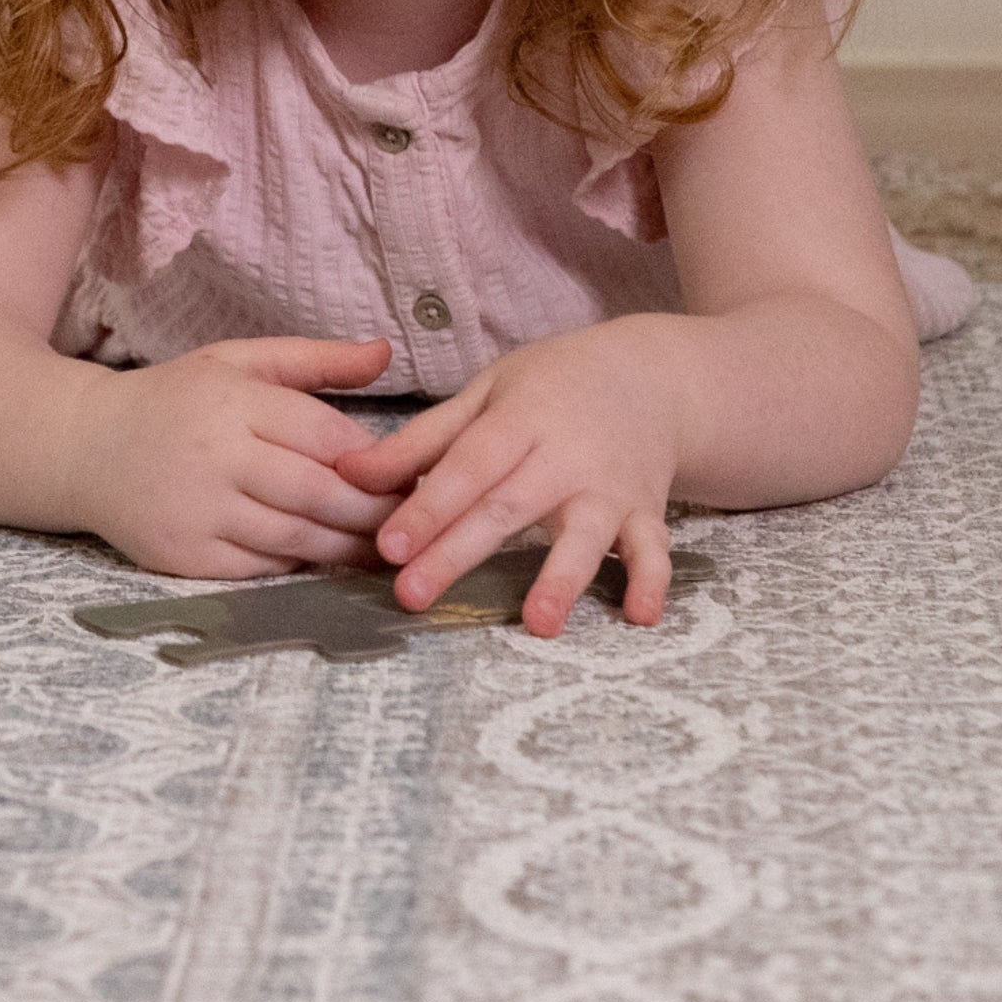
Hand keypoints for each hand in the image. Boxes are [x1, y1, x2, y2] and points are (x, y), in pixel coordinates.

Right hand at [76, 335, 396, 576]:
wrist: (83, 447)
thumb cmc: (173, 400)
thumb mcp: (236, 361)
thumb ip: (314, 360)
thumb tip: (387, 352)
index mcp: (232, 401)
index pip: (325, 437)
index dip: (377, 463)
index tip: (413, 475)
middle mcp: (214, 456)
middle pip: (318, 494)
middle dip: (374, 512)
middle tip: (415, 520)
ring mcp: (197, 511)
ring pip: (295, 538)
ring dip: (347, 547)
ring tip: (384, 547)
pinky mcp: (183, 555)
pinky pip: (260, 567)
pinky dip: (298, 563)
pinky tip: (323, 556)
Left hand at [342, 322, 684, 634]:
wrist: (650, 377)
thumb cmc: (552, 387)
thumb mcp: (485, 393)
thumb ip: (421, 440)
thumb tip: (347, 472)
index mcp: (521, 419)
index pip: (467, 467)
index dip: (428, 506)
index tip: (388, 547)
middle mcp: (566, 456)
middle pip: (508, 508)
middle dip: (459, 553)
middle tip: (413, 595)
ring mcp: (611, 488)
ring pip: (585, 535)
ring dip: (563, 578)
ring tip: (538, 623)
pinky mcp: (647, 512)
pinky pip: (653, 550)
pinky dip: (652, 581)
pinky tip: (641, 616)